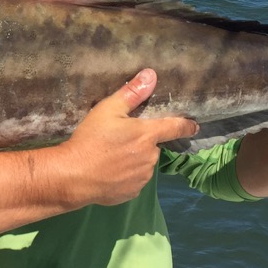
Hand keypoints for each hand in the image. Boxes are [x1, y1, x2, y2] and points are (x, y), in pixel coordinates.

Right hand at [59, 69, 198, 207]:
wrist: (74, 176)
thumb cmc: (91, 139)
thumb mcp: (107, 110)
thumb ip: (131, 93)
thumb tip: (151, 75)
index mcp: (146, 135)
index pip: (174, 127)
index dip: (186, 125)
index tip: (194, 126)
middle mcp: (150, 156)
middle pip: (153, 146)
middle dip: (141, 143)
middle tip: (118, 140)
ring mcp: (142, 177)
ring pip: (144, 164)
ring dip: (134, 159)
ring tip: (110, 157)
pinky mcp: (132, 192)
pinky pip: (134, 180)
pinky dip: (126, 176)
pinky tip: (108, 172)